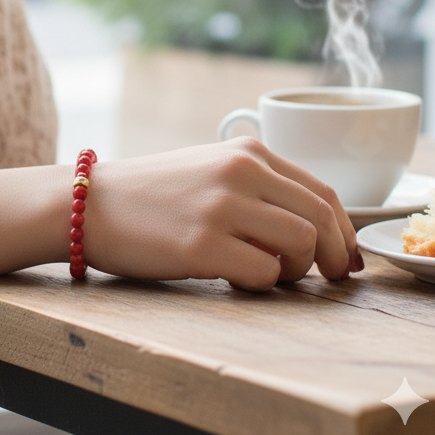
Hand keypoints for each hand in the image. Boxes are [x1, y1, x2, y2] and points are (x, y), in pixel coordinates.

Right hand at [83, 137, 360, 290]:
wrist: (90, 203)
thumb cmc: (152, 194)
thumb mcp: (210, 169)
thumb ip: (260, 185)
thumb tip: (318, 229)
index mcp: (247, 151)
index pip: (324, 192)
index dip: (344, 233)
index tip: (344, 259)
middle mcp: (240, 171)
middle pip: (323, 219)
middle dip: (333, 257)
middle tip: (324, 279)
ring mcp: (221, 207)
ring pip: (302, 245)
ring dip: (296, 271)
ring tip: (267, 272)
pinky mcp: (202, 245)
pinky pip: (264, 273)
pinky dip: (261, 283)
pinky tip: (234, 277)